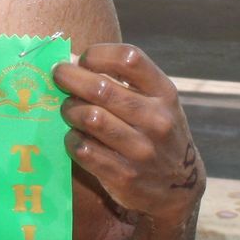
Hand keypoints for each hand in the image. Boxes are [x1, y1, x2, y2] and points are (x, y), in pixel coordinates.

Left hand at [53, 44, 202, 220]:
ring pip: (90, 118)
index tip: (84, 60)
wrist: (179, 185)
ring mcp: (142, 150)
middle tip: (59, 78)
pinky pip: (84, 149)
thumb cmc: (156, 130)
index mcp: (164, 92)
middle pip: (101, 88)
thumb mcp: (155, 101)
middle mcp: (157, 120)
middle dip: (70, 79)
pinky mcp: (125, 176)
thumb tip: (71, 60)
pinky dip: (72, 140)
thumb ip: (121, 80)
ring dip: (70, 110)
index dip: (97, 54)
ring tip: (69, 110)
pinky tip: (75, 137)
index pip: (128, 58)